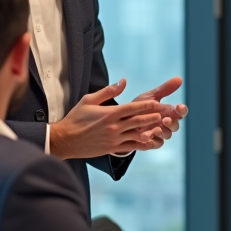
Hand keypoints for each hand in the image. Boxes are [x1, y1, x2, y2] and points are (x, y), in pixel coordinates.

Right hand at [49, 79, 164, 160]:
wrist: (65, 140)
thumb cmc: (76, 118)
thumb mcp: (89, 100)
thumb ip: (108, 91)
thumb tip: (123, 81)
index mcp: (109, 114)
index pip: (132, 108)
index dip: (147, 106)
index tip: (157, 103)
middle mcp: (113, 127)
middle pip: (138, 122)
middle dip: (153, 118)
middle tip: (165, 114)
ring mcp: (113, 139)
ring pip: (137, 135)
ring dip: (150, 131)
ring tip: (162, 128)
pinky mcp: (112, 149)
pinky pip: (131, 147)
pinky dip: (142, 144)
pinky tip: (150, 142)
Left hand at [120, 76, 188, 153]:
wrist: (121, 120)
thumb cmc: (138, 107)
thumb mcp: (150, 96)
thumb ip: (164, 89)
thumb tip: (179, 78)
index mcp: (168, 112)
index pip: (180, 112)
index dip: (182, 110)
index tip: (180, 107)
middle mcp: (165, 124)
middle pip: (176, 125)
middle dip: (172, 123)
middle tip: (165, 119)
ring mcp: (159, 134)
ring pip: (167, 135)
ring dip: (163, 131)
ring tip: (155, 128)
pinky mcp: (151, 143)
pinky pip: (157, 144)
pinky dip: (154, 140)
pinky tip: (148, 136)